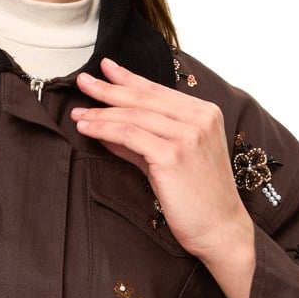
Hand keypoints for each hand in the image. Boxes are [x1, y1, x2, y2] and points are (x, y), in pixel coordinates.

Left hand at [71, 56, 256, 297]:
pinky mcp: (173, 155)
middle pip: (143, 98)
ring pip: (134, 116)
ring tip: (78, 113)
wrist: (220, 229)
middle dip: (109, 89)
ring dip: (101, 113)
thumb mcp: (170, 160)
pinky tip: (88, 129)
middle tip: (83, 82)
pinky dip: (105, 130)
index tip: (105, 69)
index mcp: (205, 113)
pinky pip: (130, 135)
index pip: (158, 90)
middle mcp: (199, 119)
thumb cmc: (198, 199)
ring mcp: (188, 135)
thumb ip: (142, 141)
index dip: (129, 78)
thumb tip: (107, 126)